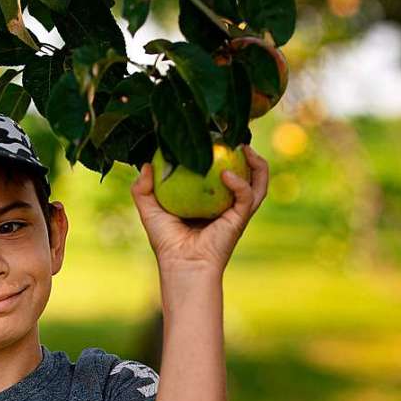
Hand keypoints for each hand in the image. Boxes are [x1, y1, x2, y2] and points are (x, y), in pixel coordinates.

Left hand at [130, 144, 269, 275]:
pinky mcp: (240, 219)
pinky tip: (226, 174)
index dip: (224, 154)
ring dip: (258, 165)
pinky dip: (240, 184)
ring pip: (258, 184)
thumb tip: (146, 164)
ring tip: (246, 148)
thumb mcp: (150, 210)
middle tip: (236, 138)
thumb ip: (143, 188)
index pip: (222, 173)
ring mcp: (236, 212)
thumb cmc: (166, 241)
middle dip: (249, 156)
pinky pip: (246, 197)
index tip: (216, 136)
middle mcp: (227, 204)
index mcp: (210, 201)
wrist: (180, 265)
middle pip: (248, 175)